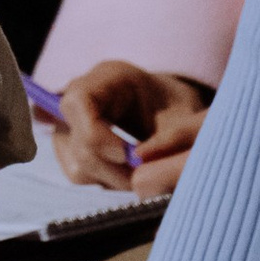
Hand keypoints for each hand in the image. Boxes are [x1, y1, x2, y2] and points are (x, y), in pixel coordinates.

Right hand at [51, 58, 211, 191]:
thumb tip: (144, 169)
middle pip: (76, 141)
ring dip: (112, 179)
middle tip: (147, 173)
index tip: (125, 155)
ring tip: (144, 176)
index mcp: (109, 78)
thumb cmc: (180, 108)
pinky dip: (108, 182)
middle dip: (113, 167)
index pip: (78, 101)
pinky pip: (80, 176)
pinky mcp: (74, 150)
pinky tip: (131, 175)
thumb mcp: (185, 118)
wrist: (175, 111)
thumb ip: (169, 141)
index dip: (94, 133)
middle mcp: (83, 100)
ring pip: (76, 165)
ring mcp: (74, 126)